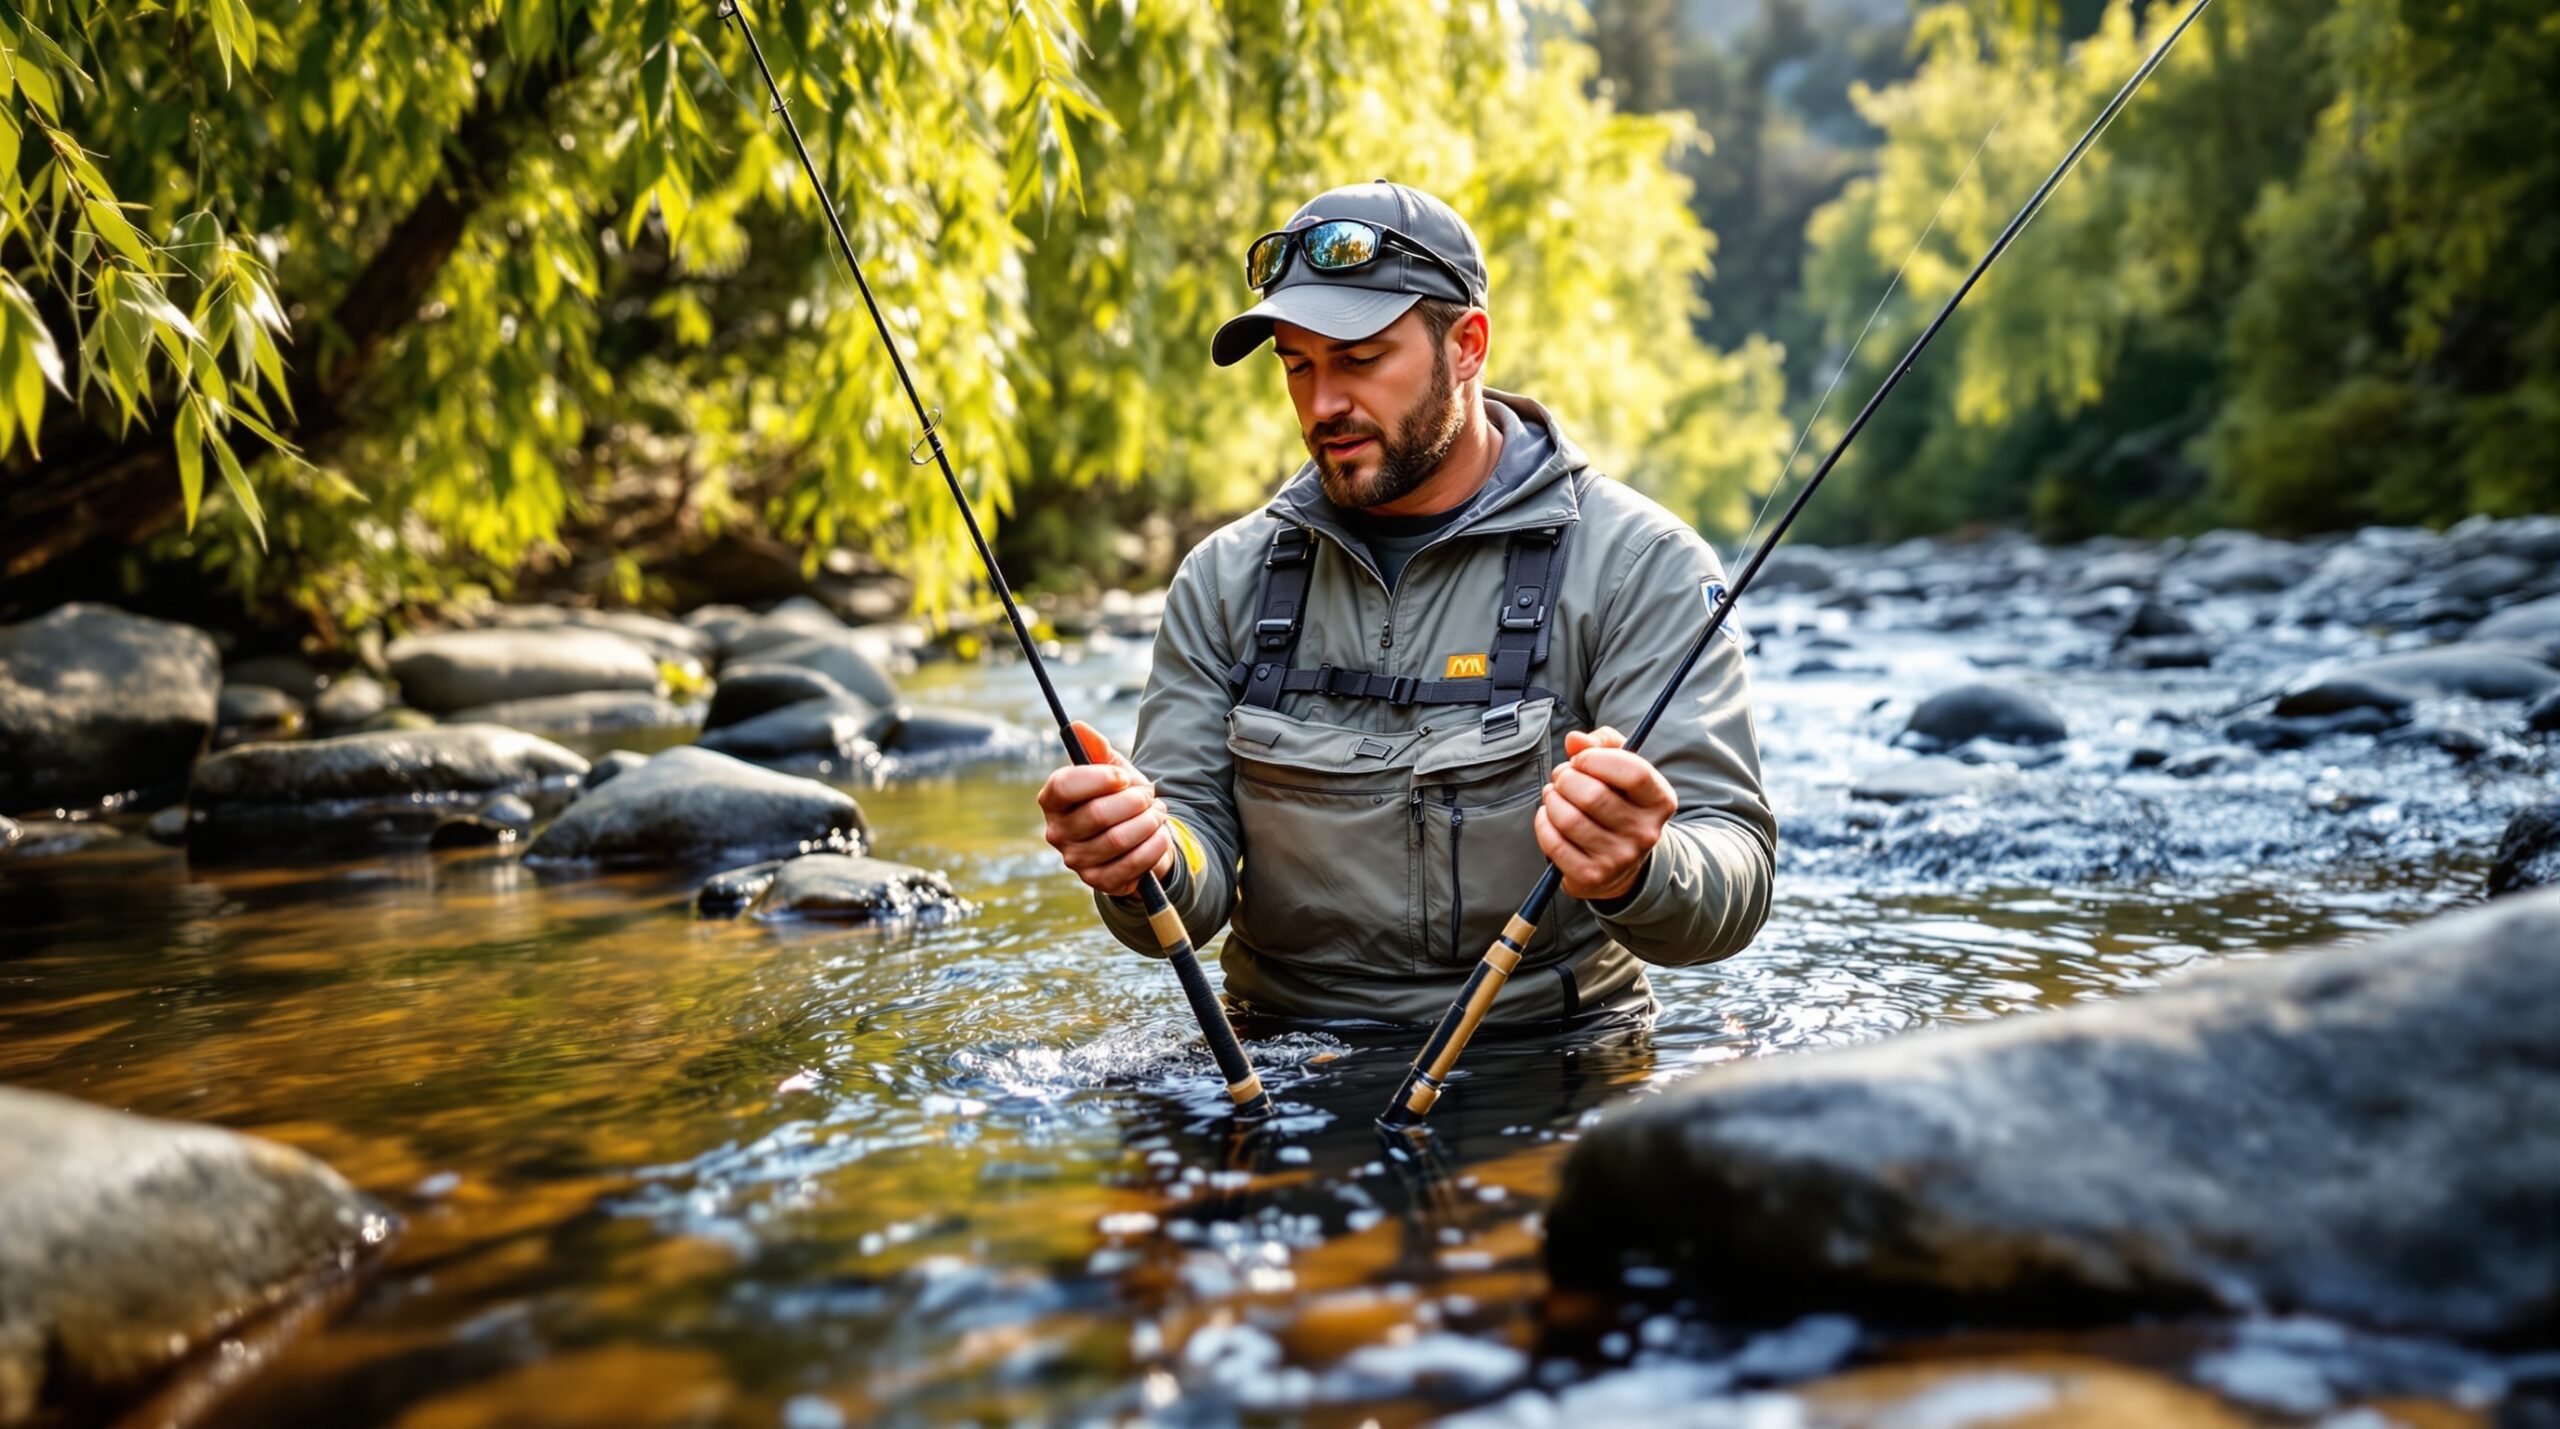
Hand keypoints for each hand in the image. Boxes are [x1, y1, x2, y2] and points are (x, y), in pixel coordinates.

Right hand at [1039, 720, 1174, 897]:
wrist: (1140, 835)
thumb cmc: (1120, 797)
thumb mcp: (1112, 769)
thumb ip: (1097, 748)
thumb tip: (1078, 727)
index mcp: (1053, 800)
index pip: (1064, 786)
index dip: (1098, 778)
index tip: (1123, 776)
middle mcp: (1057, 833)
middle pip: (1098, 814)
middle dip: (1134, 801)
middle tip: (1149, 795)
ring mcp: (1076, 861)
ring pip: (1118, 839)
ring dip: (1148, 822)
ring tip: (1158, 813)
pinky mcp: (1099, 882)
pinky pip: (1132, 864)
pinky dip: (1154, 846)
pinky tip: (1160, 835)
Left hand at [1535, 725, 1676, 902]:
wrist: (1623, 863)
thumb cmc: (1618, 803)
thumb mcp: (1620, 768)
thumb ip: (1602, 744)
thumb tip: (1575, 740)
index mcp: (1660, 801)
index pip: (1634, 772)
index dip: (1597, 759)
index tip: (1580, 759)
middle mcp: (1645, 832)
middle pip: (1592, 795)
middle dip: (1566, 779)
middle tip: (1562, 778)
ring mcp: (1619, 858)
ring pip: (1569, 819)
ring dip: (1552, 800)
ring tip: (1554, 796)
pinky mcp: (1592, 876)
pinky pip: (1554, 843)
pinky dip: (1544, 824)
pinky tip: (1550, 818)